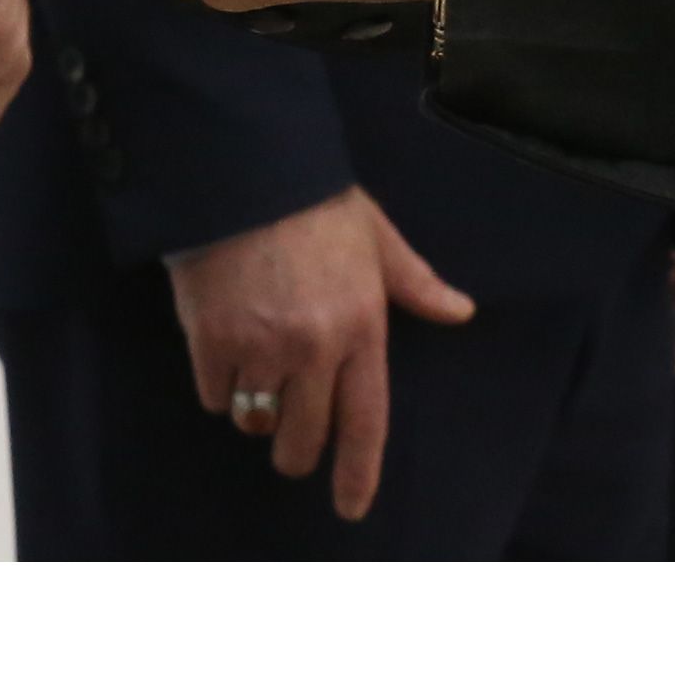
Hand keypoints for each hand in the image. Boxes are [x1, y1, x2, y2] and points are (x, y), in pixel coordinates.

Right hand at [169, 187, 472, 522]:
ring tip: (254, 378)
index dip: (357, 473)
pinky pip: (215, 395)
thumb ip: (415, 283)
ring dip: (255, 413)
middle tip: (289, 443)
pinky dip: (218, 385)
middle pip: (303, 438)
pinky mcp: (213, 339)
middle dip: (295, 451)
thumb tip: (461, 311)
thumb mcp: (376, 236)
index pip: (364, 422)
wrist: (241, 166)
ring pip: (255, 422)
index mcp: (362, 327)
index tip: (350, 508)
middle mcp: (315, 347)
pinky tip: (221, 350)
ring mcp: (262, 346)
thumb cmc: (314, 200)